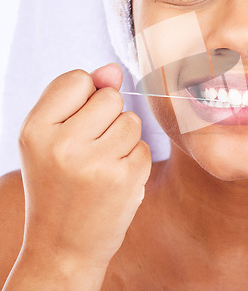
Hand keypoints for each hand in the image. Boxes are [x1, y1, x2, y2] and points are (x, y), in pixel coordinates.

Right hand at [18, 63, 151, 268]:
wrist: (63, 246)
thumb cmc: (58, 184)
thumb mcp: (52, 138)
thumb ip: (79, 98)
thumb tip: (113, 68)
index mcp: (35, 129)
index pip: (78, 79)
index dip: (84, 97)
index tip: (75, 124)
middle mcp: (63, 145)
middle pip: (111, 97)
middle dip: (107, 118)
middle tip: (89, 149)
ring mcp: (96, 163)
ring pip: (132, 121)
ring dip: (123, 140)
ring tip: (101, 166)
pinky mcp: (126, 178)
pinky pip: (144, 146)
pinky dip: (134, 161)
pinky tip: (115, 181)